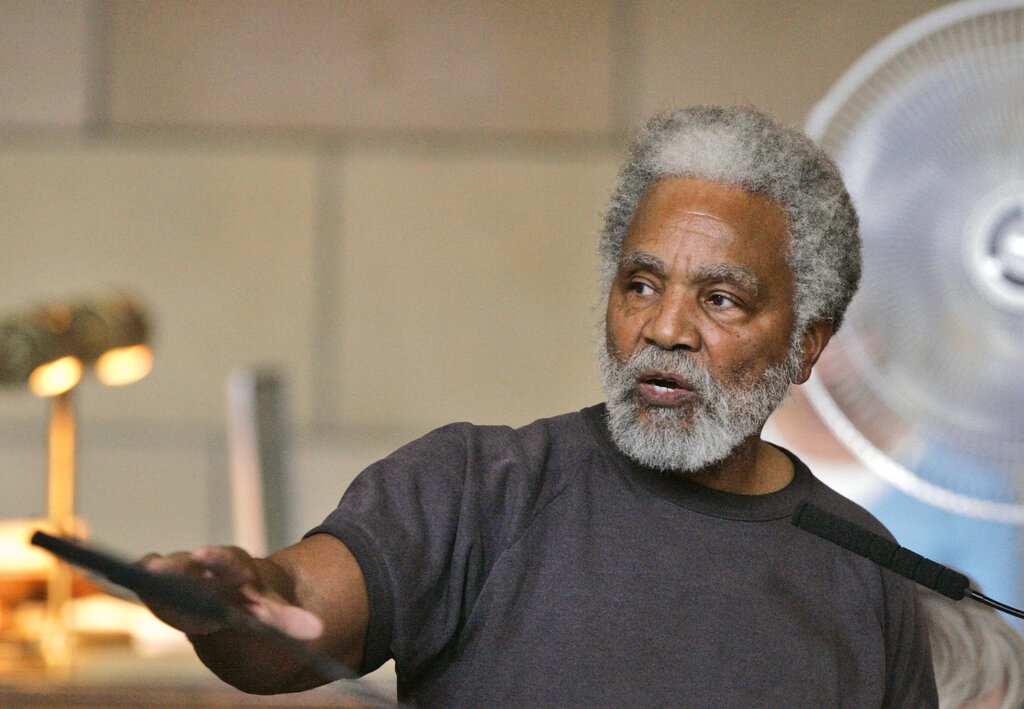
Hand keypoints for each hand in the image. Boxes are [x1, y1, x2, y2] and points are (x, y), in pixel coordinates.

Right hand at [140, 546, 322, 639]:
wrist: (237, 593)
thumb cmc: (255, 603)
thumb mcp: (274, 613)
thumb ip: (290, 622)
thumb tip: (319, 632)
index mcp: (236, 570)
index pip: (227, 561)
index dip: (213, 560)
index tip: (201, 557)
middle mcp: (206, 566)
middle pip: (188, 565)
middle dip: (171, 567)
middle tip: (152, 567)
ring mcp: (182, 573)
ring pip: (166, 572)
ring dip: (151, 576)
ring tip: (134, 574)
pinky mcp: (163, 583)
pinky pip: (147, 581)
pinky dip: (135, 580)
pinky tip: (109, 574)